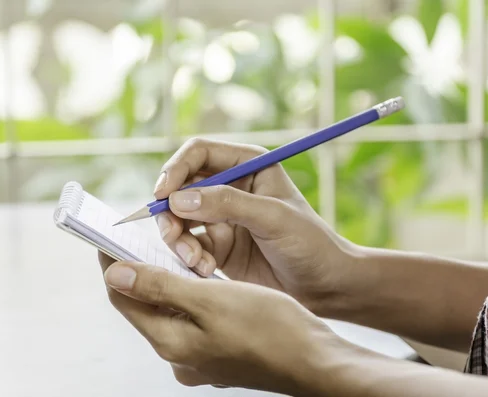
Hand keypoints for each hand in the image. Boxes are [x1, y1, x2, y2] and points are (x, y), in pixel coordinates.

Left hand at [99, 255, 346, 395]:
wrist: (317, 361)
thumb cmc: (270, 327)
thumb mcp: (211, 300)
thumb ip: (160, 288)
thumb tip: (113, 275)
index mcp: (172, 343)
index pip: (124, 297)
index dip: (113, 262)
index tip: (109, 233)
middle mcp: (180, 356)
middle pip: (145, 305)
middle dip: (139, 269)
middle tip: (139, 234)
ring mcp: (201, 358)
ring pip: (171, 311)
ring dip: (167, 281)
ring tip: (169, 248)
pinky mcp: (220, 354)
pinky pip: (193, 320)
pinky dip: (190, 295)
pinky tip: (201, 276)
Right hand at [153, 138, 351, 311]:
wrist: (324, 286)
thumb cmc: (309, 243)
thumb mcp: (272, 217)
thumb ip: (227, 204)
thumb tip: (179, 199)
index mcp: (248, 165)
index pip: (199, 153)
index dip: (176, 169)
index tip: (163, 194)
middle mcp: (230, 188)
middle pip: (181, 187)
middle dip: (171, 211)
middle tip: (172, 234)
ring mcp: (222, 218)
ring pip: (179, 218)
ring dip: (178, 238)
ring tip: (194, 260)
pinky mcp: (218, 247)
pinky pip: (189, 246)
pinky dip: (190, 257)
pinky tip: (206, 270)